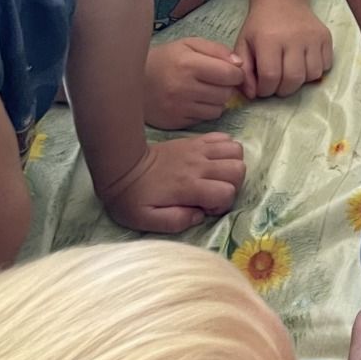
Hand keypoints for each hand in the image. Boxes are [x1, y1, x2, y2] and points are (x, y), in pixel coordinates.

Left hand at [97, 134, 245, 233]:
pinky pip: (224, 137)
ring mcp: (198, 150)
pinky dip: (226, 149)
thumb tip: (199, 216)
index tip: (205, 208)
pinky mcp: (195, 141)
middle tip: (213, 192)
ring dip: (232, 165)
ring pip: (236, 151)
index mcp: (188, 186)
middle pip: (238, 169)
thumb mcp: (146, 220)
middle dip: (233, 185)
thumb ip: (175, 222)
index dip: (222, 204)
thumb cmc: (132, 197)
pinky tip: (212, 161)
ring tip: (216, 177)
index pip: (226, 192)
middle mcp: (198, 166)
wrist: (122, 166)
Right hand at [145, 36, 245, 128]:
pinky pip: (204, 119)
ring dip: (217, 100)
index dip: (235, 73)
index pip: (230, 75)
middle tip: (214, 81)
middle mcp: (183, 88)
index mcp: (188, 65)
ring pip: (218, 109)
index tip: (230, 72)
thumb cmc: (165, 59)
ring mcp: (178, 108)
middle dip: (226, 87)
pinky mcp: (175, 122)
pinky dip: (204, 111)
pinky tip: (193, 101)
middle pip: (226, 94)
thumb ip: (217, 50)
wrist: (131, 81)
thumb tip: (239, 64)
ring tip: (203, 91)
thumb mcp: (189, 44)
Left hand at [236, 0, 333, 99]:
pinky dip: (315, 71)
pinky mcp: (326, 37)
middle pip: (293, 79)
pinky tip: (304, 63)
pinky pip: (325, 65)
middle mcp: (294, 38)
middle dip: (283, 90)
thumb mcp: (244, 44)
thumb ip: (244, 71)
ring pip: (312, 75)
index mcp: (269, 39)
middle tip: (277, 85)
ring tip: (290, 73)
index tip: (262, 88)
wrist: (283, 0)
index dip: (265, 90)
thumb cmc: (260, 25)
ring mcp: (313, 37)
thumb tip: (251, 95)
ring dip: (301, 81)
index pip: (271, 76)